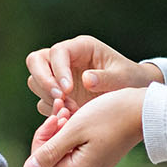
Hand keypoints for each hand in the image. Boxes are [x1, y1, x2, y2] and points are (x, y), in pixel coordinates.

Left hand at [22, 88, 145, 166]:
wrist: (143, 109)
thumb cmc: (110, 115)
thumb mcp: (75, 129)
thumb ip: (50, 150)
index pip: (43, 163)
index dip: (42, 138)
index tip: (55, 116)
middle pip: (52, 157)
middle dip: (52, 132)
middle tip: (62, 109)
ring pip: (63, 150)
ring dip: (61, 128)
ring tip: (70, 109)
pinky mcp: (99, 158)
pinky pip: (75, 148)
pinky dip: (72, 131)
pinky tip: (77, 114)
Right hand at [25, 35, 162, 116]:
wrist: (132, 92)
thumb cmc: (130, 79)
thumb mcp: (123, 77)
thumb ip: (106, 78)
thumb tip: (86, 79)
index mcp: (81, 48)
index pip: (57, 52)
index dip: (58, 70)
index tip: (67, 90)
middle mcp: (65, 59)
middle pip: (36, 61)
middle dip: (43, 80)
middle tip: (59, 99)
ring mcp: (58, 76)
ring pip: (35, 81)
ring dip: (47, 97)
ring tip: (71, 110)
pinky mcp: (57, 94)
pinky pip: (43, 101)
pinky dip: (52, 111)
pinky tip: (70, 118)